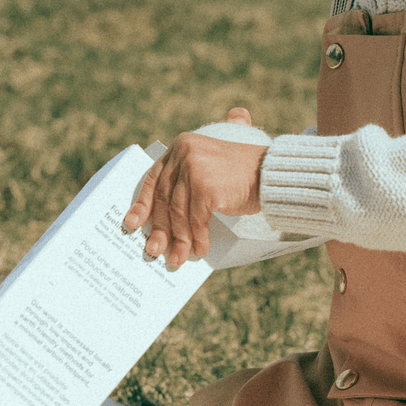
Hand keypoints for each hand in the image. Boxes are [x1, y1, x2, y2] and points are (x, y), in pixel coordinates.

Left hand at [122, 108, 265, 269]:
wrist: (273, 173)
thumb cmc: (243, 174)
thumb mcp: (210, 166)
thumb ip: (187, 179)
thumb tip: (163, 218)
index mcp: (181, 145)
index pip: (154, 178)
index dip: (143, 204)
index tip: (132, 225)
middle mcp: (184, 153)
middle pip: (165, 199)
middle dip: (160, 230)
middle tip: (154, 251)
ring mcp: (194, 169)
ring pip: (179, 214)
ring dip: (180, 240)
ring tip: (178, 259)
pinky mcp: (206, 187)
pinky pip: (196, 220)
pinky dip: (198, 238)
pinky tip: (200, 250)